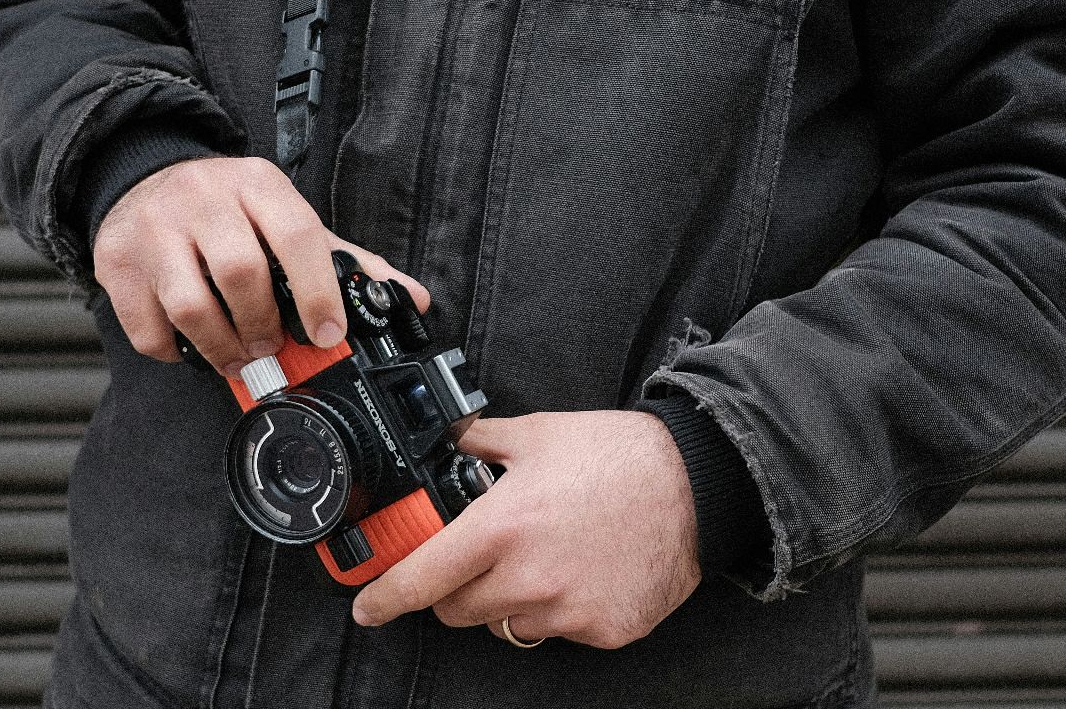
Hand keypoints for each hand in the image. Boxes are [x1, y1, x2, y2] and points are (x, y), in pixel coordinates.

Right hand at [91, 156, 429, 375]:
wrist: (141, 174)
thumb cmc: (227, 209)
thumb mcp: (284, 216)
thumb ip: (346, 260)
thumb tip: (412, 299)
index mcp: (257, 184)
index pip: (297, 235)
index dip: (318, 293)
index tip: (328, 334)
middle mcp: (203, 198)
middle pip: (241, 273)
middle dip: (264, 326)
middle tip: (271, 348)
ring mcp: (153, 228)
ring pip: (191, 305)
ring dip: (222, 348)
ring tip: (237, 356)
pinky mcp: (115, 261)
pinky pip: (147, 328)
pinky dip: (174, 352)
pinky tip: (190, 345)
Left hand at [352, 410, 701, 649]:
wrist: (698, 484)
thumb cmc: (620, 455)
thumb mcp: (539, 434)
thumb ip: (482, 443)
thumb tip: (452, 441)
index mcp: (500, 529)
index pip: (421, 579)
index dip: (383, 598)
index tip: (367, 606)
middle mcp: (527, 578)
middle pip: (457, 610)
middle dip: (455, 590)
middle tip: (480, 560)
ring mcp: (567, 611)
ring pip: (507, 624)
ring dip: (510, 601)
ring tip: (546, 558)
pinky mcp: (603, 630)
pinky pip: (560, 631)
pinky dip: (562, 609)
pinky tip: (585, 572)